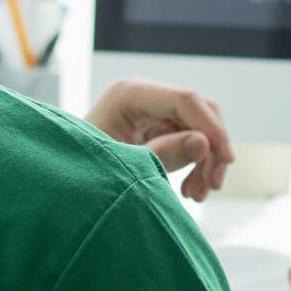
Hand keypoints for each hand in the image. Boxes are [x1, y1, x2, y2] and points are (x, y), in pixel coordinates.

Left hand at [86, 77, 233, 201]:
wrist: (63, 184)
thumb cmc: (82, 172)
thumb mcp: (123, 166)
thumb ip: (163, 154)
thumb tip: (205, 144)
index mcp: (130, 94)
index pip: (185, 100)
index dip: (211, 128)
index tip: (226, 160)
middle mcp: (145, 95)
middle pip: (198, 112)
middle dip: (211, 148)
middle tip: (212, 186)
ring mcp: (152, 110)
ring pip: (199, 128)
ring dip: (205, 161)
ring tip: (197, 196)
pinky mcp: (156, 127)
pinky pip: (189, 141)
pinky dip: (195, 165)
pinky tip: (190, 191)